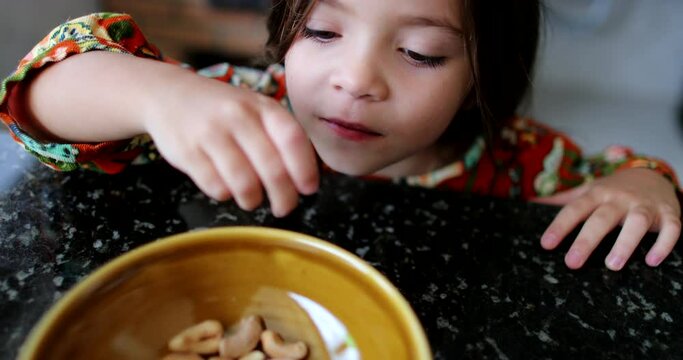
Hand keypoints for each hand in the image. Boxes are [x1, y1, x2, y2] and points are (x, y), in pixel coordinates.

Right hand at [142, 70, 318, 216]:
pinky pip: (215, 186)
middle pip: (271, 168)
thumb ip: (279, 136)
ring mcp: (211, 134)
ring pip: (244, 183)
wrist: (168, 94)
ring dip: (253, 200)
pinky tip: (226, 187)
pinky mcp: (187, 152)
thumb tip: (305, 179)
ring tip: (252, 200)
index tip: (309, 189)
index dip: (304, 169)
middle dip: (283, 196)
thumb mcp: (255, 109)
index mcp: (262, 106)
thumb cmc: (223, 110)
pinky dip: (225, 194)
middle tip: (284, 208)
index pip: (292, 139)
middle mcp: (238, 117)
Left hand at [535, 168, 680, 269]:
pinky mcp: (669, 214)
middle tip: (572, 263)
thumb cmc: (613, 190)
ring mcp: (645, 206)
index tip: (546, 244)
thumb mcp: (587, 190)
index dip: (560, 226)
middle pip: (602, 219)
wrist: (652, 173)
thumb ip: (561, 199)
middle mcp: (619, 199)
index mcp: (597, 194)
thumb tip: (530, 203)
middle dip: (587, 240)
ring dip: (625, 243)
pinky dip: (663, 244)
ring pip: (637, 222)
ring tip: (612, 265)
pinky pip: (671, 229)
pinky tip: (652, 261)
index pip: (574, 209)